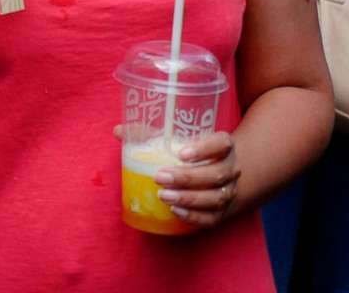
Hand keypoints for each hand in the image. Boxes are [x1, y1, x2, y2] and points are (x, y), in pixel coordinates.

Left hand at [128, 125, 243, 228]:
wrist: (223, 175)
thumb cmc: (195, 153)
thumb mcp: (182, 138)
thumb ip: (151, 133)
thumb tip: (118, 130)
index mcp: (224, 145)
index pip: (221, 143)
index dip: (204, 148)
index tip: (181, 153)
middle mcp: (231, 168)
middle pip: (216, 174)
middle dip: (187, 178)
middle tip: (160, 177)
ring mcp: (228, 192)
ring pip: (214, 197)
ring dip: (189, 198)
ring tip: (164, 196)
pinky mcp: (222, 212)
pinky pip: (211, 218)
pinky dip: (194, 216)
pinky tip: (175, 211)